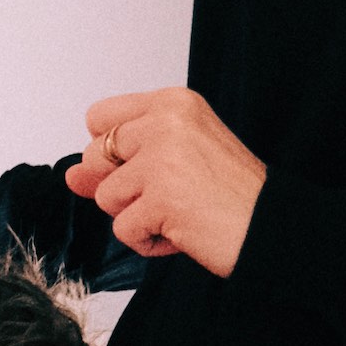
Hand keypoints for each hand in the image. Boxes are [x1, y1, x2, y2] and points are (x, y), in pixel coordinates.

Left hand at [66, 88, 265, 279]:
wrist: (273, 228)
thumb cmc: (231, 196)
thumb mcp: (173, 164)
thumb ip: (120, 164)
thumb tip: (71, 175)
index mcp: (173, 103)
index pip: (100, 118)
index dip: (110, 153)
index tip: (147, 168)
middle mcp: (167, 121)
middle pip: (95, 158)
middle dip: (123, 189)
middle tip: (172, 194)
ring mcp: (163, 157)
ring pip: (106, 197)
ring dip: (138, 217)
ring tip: (180, 213)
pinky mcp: (162, 197)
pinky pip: (124, 230)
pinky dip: (149, 243)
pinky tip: (183, 232)